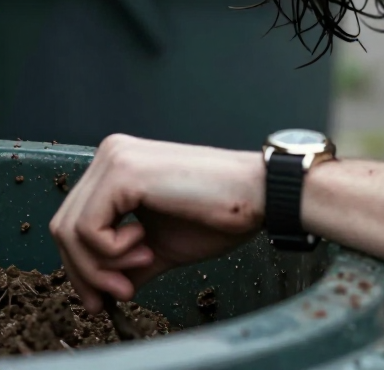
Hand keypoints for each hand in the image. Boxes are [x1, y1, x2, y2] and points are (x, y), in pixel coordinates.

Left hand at [50, 134, 265, 313]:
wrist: (256, 194)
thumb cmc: (218, 213)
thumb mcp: (160, 246)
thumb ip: (125, 264)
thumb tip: (99, 293)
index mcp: (119, 166)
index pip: (73, 221)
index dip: (83, 267)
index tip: (108, 295)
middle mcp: (111, 153)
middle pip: (63, 227)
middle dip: (89, 271)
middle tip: (122, 290)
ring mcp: (115, 159)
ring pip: (69, 230)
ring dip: (102, 264)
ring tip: (143, 261)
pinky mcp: (123, 172)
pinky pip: (87, 228)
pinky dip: (110, 252)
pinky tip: (145, 244)